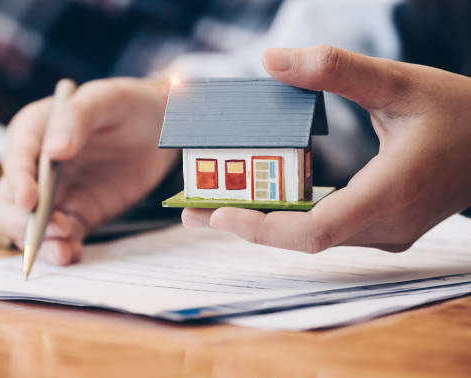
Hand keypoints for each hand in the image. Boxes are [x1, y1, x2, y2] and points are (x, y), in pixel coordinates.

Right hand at [0, 78, 176, 263]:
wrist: (160, 127)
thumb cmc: (128, 104)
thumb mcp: (105, 99)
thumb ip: (76, 118)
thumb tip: (53, 151)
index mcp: (34, 132)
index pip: (15, 160)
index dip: (18, 182)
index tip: (31, 202)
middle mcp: (37, 167)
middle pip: (8, 203)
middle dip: (22, 223)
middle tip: (54, 230)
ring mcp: (57, 194)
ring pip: (31, 227)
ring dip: (42, 243)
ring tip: (65, 251)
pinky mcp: (79, 213)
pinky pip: (62, 238)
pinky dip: (63, 249)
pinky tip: (74, 253)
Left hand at [183, 46, 470, 251]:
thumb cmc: (459, 112)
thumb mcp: (400, 83)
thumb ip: (337, 70)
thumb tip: (273, 59)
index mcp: (387, 196)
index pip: (313, 232)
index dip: (261, 229)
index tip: (216, 214)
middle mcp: (383, 226)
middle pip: (301, 239)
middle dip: (246, 224)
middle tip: (192, 208)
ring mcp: (383, 232)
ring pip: (311, 237)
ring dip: (263, 222)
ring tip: (214, 204)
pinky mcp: (381, 226)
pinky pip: (325, 228)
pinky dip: (289, 216)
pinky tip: (260, 199)